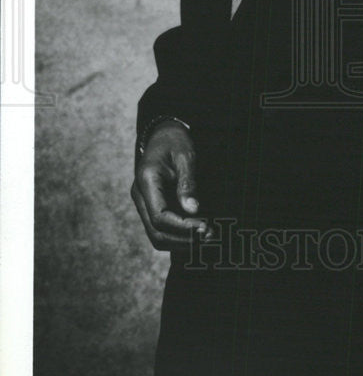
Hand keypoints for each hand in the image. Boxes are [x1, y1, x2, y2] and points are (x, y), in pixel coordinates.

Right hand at [131, 120, 210, 249]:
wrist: (164, 134)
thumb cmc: (175, 141)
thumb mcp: (186, 156)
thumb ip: (188, 183)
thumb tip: (192, 210)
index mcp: (146, 181)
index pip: (160, 217)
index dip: (183, 228)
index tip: (205, 228)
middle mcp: (140, 196)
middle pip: (156, 232)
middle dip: (183, 239)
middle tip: (210, 236)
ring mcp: (144, 203)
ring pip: (157, 235)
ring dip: (181, 241)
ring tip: (207, 236)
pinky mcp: (152, 206)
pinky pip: (161, 228)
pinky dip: (179, 235)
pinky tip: (198, 231)